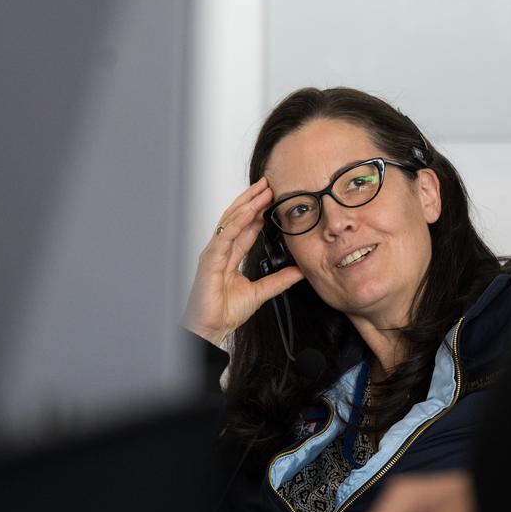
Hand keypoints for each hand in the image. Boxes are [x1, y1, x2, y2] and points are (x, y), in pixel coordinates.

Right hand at [183, 177, 304, 346]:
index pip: (247, 226)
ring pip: (231, 220)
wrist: (211, 328)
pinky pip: (225, 236)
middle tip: (270, 182)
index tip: (274, 196)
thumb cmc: (225, 311)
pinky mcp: (210, 259)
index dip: (260, 210)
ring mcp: (214, 252)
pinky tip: (249, 211)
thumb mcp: (261, 292)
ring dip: (248, 203)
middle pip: (238, 217)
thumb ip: (280, 280)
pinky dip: (237, 222)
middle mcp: (221, 250)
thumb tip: (300, 271)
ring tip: (263, 189)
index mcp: (231, 256)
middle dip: (254, 199)